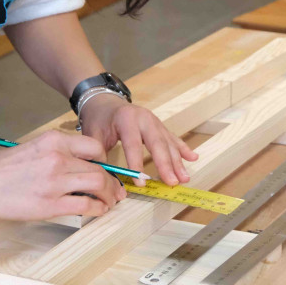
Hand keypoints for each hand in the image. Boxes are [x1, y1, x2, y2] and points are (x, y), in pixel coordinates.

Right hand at [0, 130, 125, 219]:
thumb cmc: (3, 168)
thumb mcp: (34, 148)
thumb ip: (58, 154)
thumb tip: (83, 169)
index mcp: (54, 140)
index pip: (94, 147)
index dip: (106, 161)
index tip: (107, 171)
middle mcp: (58, 157)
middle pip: (100, 168)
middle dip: (113, 182)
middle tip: (117, 192)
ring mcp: (55, 181)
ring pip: (98, 184)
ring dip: (110, 196)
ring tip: (111, 202)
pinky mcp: (50, 204)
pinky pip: (85, 205)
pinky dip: (98, 209)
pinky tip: (98, 211)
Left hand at [79, 94, 198, 186]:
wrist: (105, 102)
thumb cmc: (98, 119)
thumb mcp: (92, 134)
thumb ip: (98, 156)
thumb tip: (106, 180)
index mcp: (126, 119)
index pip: (133, 144)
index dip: (137, 164)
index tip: (141, 183)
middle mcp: (144, 118)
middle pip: (157, 143)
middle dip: (166, 164)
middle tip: (172, 182)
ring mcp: (154, 121)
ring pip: (168, 142)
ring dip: (177, 161)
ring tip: (184, 178)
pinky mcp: (159, 126)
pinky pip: (173, 138)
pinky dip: (183, 149)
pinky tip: (193, 157)